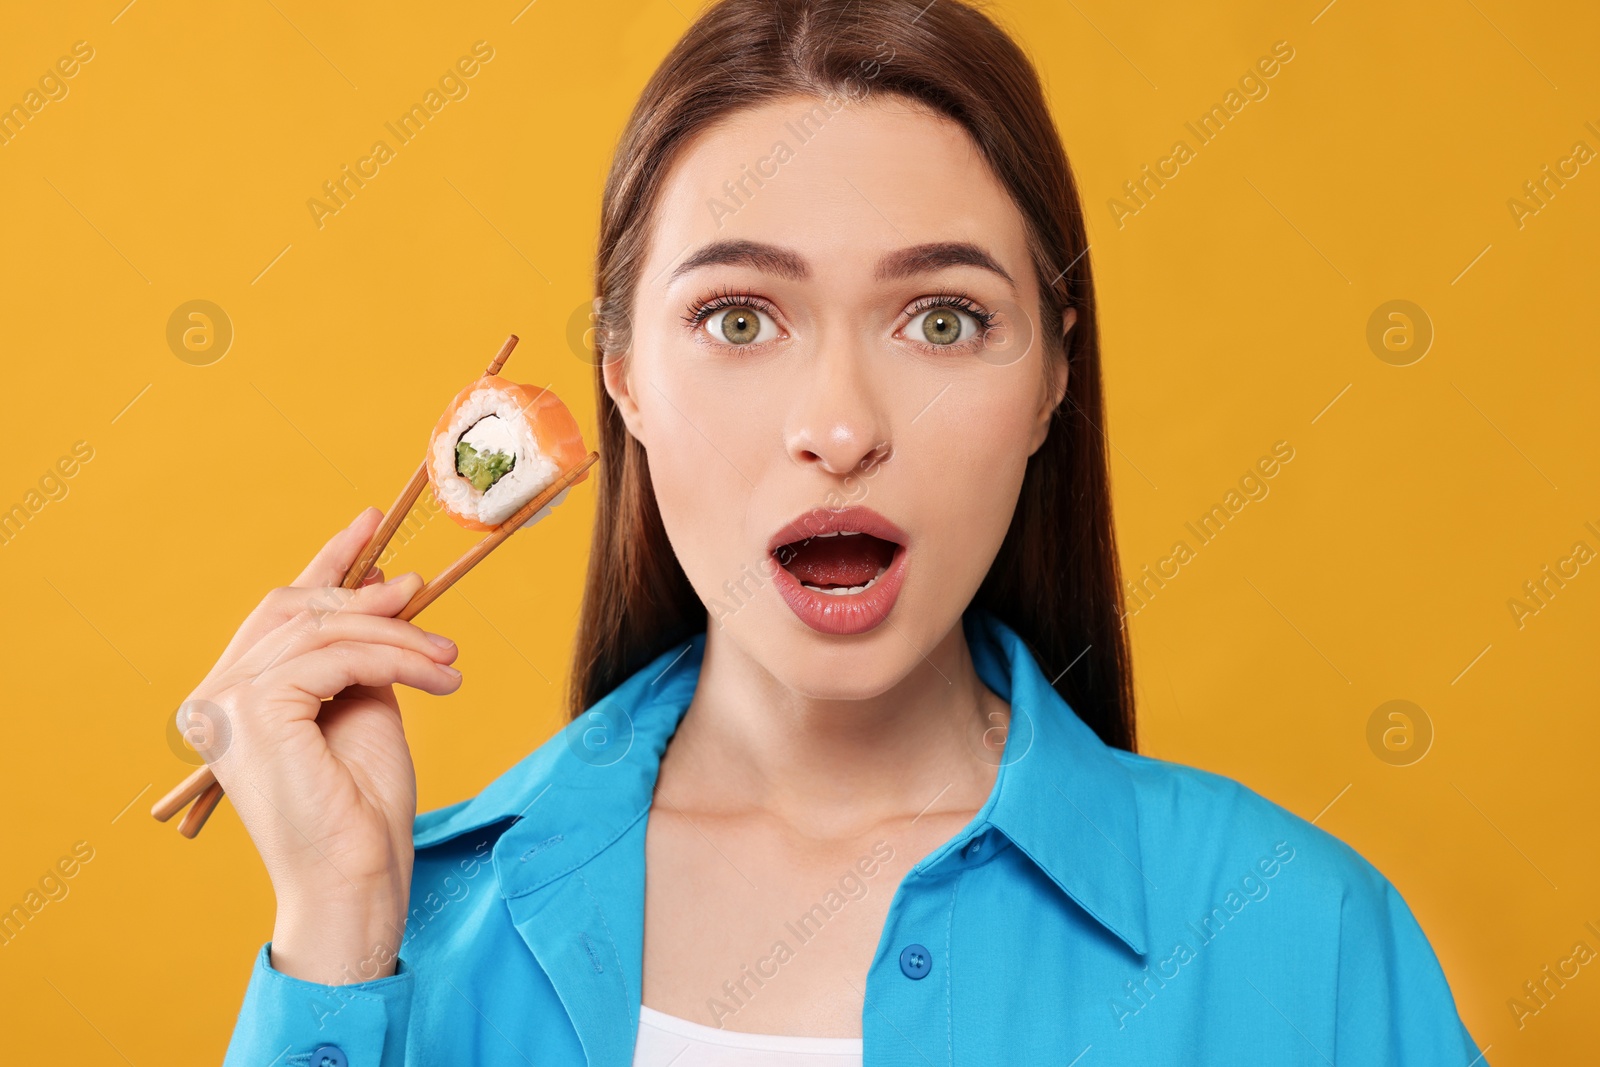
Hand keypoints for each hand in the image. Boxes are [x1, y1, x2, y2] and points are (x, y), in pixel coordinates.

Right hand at [185, 507, 462, 982]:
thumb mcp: (364, 709)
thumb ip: (358, 655)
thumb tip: (383, 592)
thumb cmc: (362, 810)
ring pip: (324, 630)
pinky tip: (435, 678)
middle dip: (365, 594)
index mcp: (233, 700)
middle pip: (295, 610)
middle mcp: (215, 699)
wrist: (357, 880)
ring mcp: (227, 705)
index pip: (277, 612)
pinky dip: (392, 657)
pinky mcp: (255, 712)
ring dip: (397, 636)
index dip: (325, 564)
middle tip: (422, 591)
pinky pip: (336, 655)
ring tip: (447, 661)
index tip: (369, 525)